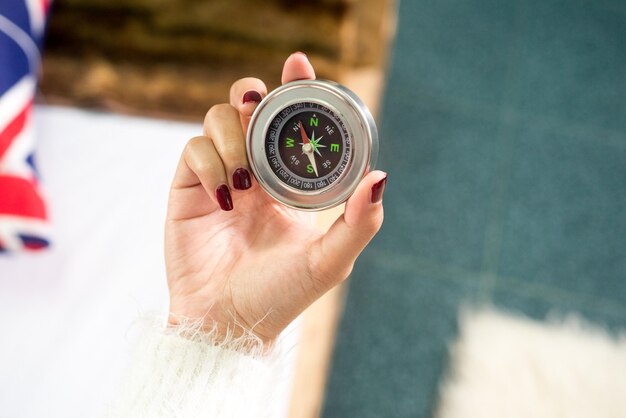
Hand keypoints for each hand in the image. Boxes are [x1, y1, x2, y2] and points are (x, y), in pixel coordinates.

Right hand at [165, 52, 386, 342]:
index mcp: (287, 183)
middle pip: (249, 108)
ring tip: (244, 182)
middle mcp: (254, 173)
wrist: (228, 324)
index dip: (294, 88)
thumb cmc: (280, 296)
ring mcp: (219, 177)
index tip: (299, 64)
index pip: (290, 124)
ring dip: (233, 137)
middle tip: (261, 102)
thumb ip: (359, 222)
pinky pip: (193, 150)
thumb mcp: (329, 261)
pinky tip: (224, 196)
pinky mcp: (187, 188)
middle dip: (254, 96)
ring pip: (219, 120)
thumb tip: (382, 175)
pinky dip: (209, 163)